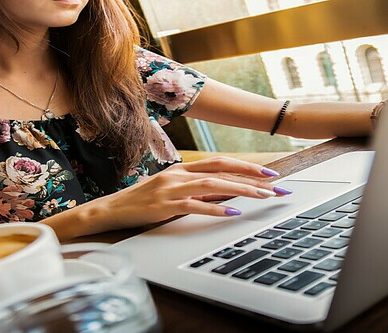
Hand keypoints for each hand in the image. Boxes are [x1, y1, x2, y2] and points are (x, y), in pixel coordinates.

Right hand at [89, 157, 291, 230]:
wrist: (111, 209)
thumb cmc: (142, 201)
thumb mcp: (172, 190)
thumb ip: (196, 189)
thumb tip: (226, 193)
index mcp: (182, 168)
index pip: (220, 162)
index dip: (245, 166)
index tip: (268, 172)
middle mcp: (179, 174)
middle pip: (221, 169)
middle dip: (252, 175)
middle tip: (276, 183)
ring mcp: (172, 188)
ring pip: (213, 185)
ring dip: (241, 190)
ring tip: (263, 196)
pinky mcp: (165, 205)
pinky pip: (195, 205)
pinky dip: (216, 209)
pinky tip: (232, 212)